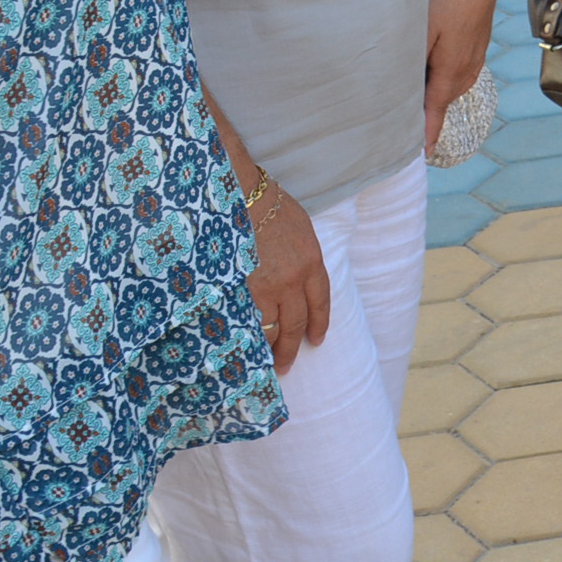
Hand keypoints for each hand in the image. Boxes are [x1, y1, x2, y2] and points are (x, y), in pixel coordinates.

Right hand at [247, 182, 329, 374]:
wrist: (242, 196)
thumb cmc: (269, 205)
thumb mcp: (301, 228)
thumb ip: (303, 256)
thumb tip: (298, 276)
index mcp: (312, 262)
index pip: (320, 302)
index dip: (319, 324)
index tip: (316, 340)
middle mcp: (293, 280)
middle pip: (296, 323)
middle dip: (292, 347)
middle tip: (287, 365)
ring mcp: (265, 287)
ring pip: (270, 328)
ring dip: (268, 347)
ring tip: (263, 362)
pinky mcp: (240, 289)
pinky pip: (245, 321)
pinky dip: (244, 335)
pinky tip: (241, 346)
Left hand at [423, 0, 492, 148]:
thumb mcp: (421, 30)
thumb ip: (413, 59)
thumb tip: (404, 86)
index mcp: (450, 69)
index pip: (435, 109)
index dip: (428, 131)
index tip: (422, 154)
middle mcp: (466, 68)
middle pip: (445, 100)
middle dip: (433, 117)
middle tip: (414, 131)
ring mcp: (475, 56)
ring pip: (455, 86)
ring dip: (441, 98)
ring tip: (425, 106)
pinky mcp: (479, 44)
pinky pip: (463, 73)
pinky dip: (450, 82)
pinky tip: (443, 75)